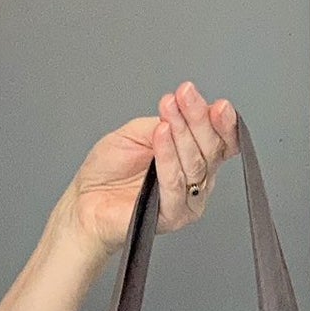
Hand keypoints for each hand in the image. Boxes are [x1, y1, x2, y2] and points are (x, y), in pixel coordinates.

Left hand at [60, 82, 240, 257]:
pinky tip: (161, 134)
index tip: (217, 103)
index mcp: (193, 158)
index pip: (221, 141)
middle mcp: (196, 180)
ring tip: (169, 110)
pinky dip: (168, 156)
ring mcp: (187, 200)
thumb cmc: (109, 171)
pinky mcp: (172, 216)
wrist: (85, 200)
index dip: (223, 122)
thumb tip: (184, 109)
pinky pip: (175, 184)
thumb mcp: (138, 132)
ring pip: (196, 164)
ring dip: (183, 132)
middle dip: (199, 118)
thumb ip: (165, 123)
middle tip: (185, 94)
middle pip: (212, 149)